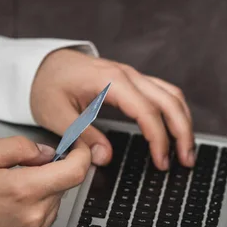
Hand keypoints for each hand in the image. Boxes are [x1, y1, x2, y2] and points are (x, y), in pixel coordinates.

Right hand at [0, 136, 90, 226]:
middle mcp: (32, 219)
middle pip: (60, 189)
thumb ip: (16, 147)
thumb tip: (44, 152)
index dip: (82, 156)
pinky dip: (28, 218)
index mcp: (22, 191)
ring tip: (2, 198)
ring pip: (49, 209)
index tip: (78, 150)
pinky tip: (1, 216)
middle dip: (45, 176)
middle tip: (15, 174)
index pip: (74, 172)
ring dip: (36, 198)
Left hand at [31, 48, 194, 170]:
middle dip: (183, 131)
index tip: (162, 162)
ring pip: (171, 94)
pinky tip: (174, 129)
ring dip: (183, 121)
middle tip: (187, 161)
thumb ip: (83, 136)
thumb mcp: (57, 115)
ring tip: (186, 150)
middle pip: (169, 100)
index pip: (147, 111)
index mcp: (110, 82)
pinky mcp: (129, 79)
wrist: (40, 64)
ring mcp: (130, 75)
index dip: (159, 139)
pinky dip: (173, 111)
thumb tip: (105, 158)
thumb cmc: (46, 85)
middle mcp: (126, 74)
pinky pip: (161, 91)